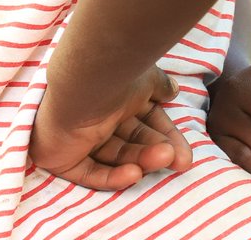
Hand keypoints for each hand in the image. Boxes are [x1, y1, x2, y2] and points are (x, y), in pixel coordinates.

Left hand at [30, 65, 193, 189]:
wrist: (82, 78)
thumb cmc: (117, 74)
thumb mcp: (147, 78)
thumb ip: (160, 86)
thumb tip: (173, 89)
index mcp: (117, 99)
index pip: (145, 123)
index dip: (166, 137)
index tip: (185, 155)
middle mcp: (100, 117)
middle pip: (132, 142)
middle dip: (156, 151)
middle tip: (179, 161)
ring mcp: (81, 138)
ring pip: (115, 157)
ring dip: (141, 161)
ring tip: (164, 159)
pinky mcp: (65, 157)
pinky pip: (90, 173)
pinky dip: (112, 177)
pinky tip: (134, 174)